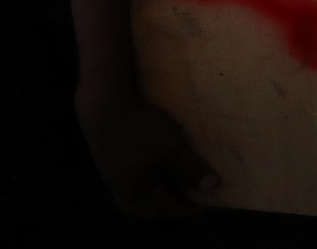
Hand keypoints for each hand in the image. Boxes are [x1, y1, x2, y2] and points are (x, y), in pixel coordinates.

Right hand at [77, 90, 217, 217]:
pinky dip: (145, 184)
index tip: (207, 202)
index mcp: (138, 193)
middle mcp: (122, 190)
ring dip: (154, 198)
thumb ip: (191, 169)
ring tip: (170, 189)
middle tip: (189, 199)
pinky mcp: (107, 161)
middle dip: (169, 208)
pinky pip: (129, 183)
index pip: (168, 208)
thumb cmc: (141, 131)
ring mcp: (112, 176)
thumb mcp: (172, 150)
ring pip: (135, 198)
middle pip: (148, 209)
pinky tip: (150, 171)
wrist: (103, 107)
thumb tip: (212, 187)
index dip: (189, 208)